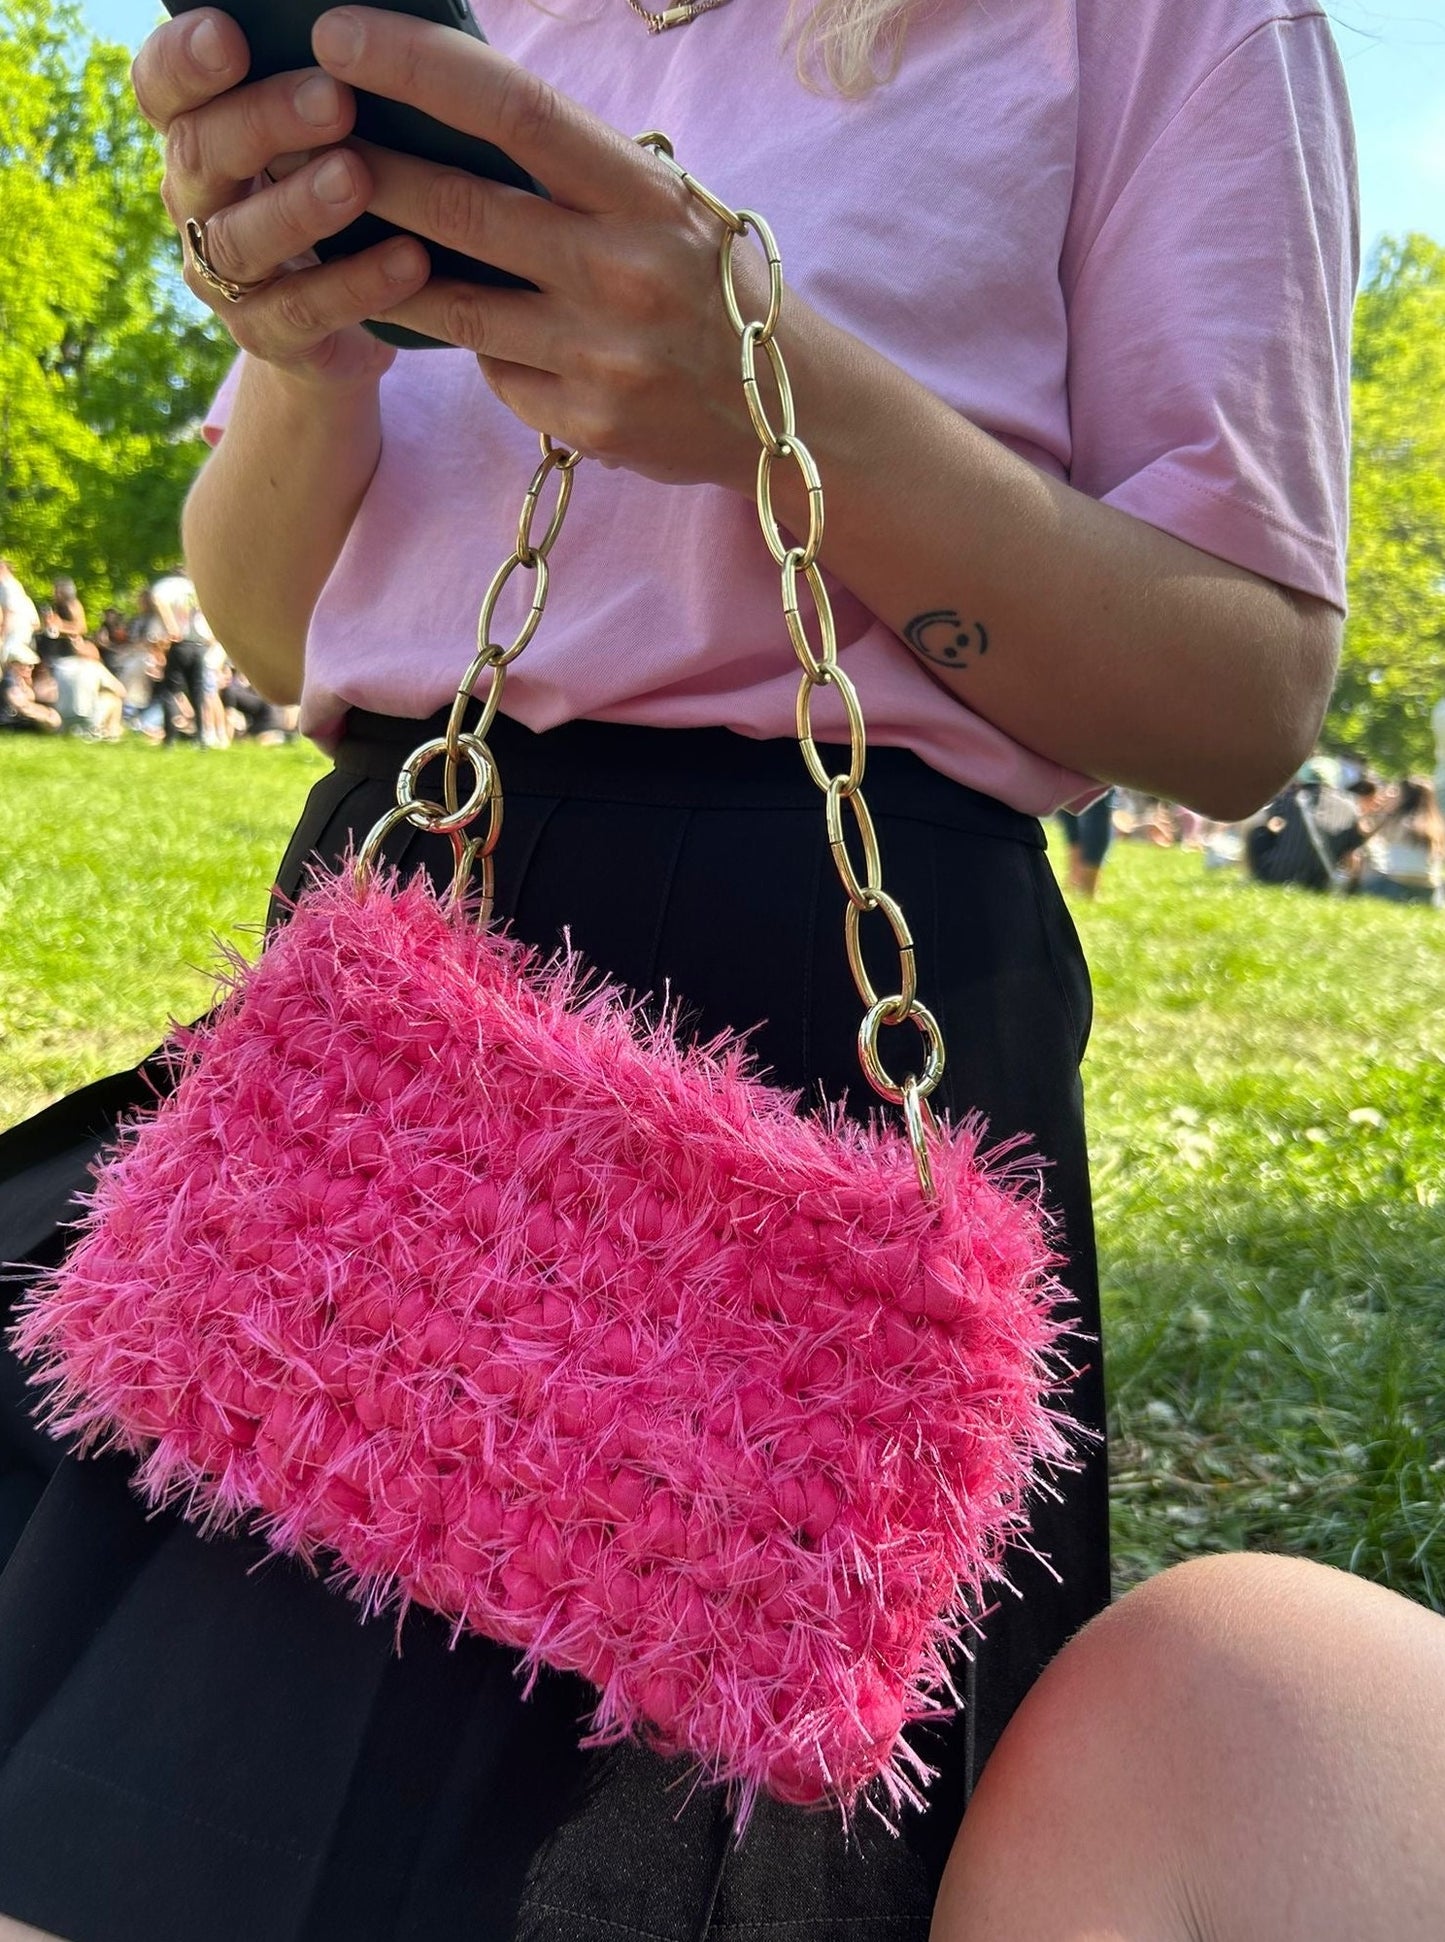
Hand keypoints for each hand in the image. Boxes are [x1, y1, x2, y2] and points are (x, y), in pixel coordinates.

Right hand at [131, 7, 430, 385]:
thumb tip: (371, 36)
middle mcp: (195, 203)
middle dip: (265, 122)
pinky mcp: (267, 336)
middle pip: (201, 153)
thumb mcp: (322, 144)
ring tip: (356, 178)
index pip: (161, 87)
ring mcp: (223, 276)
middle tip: (334, 99)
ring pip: (241, 239)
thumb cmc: (342, 202)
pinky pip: (304, 311)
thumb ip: (321, 94)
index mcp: (197, 135)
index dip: (184, 61)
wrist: (342, 327)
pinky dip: (357, 284)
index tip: (229, 35)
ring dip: (299, 207)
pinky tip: (411, 259)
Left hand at [310, 6, 768, 482]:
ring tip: (332, 231)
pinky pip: (497, 376)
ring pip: (454, 307)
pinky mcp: (586, 424)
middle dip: (367, 169)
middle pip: (461, 211)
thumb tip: (452, 117)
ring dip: (381, 267)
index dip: (418, 67)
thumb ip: (573, 174)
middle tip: (296, 136)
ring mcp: (601, 359)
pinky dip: (478, 350)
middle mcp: (623, 275)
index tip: (339, 34)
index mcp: (644, 197)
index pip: (515, 111)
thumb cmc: (708, 285)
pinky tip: (474, 333)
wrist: (784, 413)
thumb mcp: (663, 208)